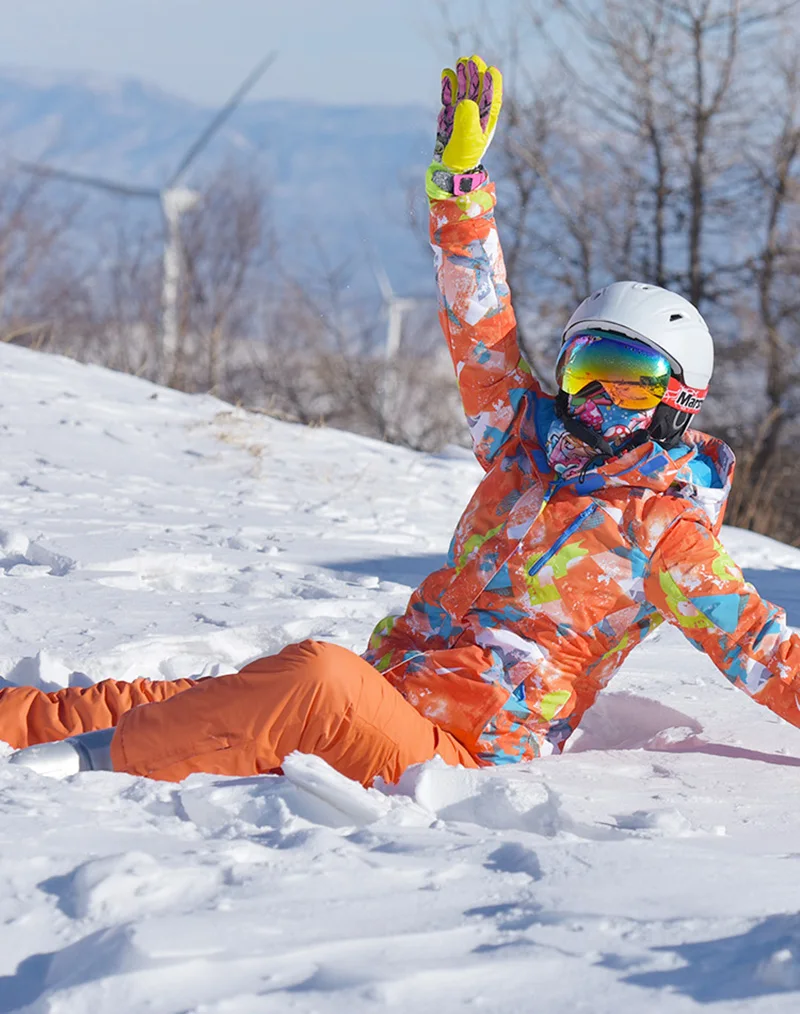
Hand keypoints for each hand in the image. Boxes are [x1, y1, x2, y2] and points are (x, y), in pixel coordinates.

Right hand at [435, 54, 502, 172]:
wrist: (448, 166)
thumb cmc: (463, 156)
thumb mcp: (468, 140)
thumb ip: (468, 121)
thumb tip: (466, 102)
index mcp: (487, 118)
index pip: (492, 97)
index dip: (492, 84)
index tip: (490, 71)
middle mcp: (477, 112)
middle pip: (478, 88)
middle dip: (476, 74)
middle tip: (473, 60)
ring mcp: (463, 111)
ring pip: (465, 88)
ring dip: (463, 75)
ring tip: (461, 62)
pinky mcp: (450, 112)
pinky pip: (450, 95)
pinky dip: (449, 84)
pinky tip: (447, 73)